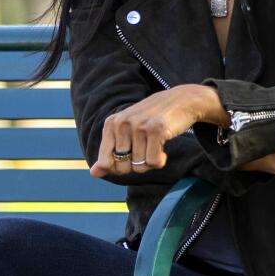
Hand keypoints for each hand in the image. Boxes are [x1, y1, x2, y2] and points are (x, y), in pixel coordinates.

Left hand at [88, 85, 214, 177]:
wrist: (180, 101)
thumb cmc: (151, 120)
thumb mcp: (126, 133)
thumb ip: (109, 153)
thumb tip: (93, 174)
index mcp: (111, 124)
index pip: (106, 161)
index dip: (120, 166)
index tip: (131, 156)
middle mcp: (121, 123)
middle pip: (122, 167)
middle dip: (136, 166)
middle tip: (145, 151)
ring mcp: (138, 126)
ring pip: (139, 166)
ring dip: (150, 163)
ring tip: (155, 146)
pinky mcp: (155, 129)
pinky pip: (153, 162)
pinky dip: (160, 161)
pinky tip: (163, 147)